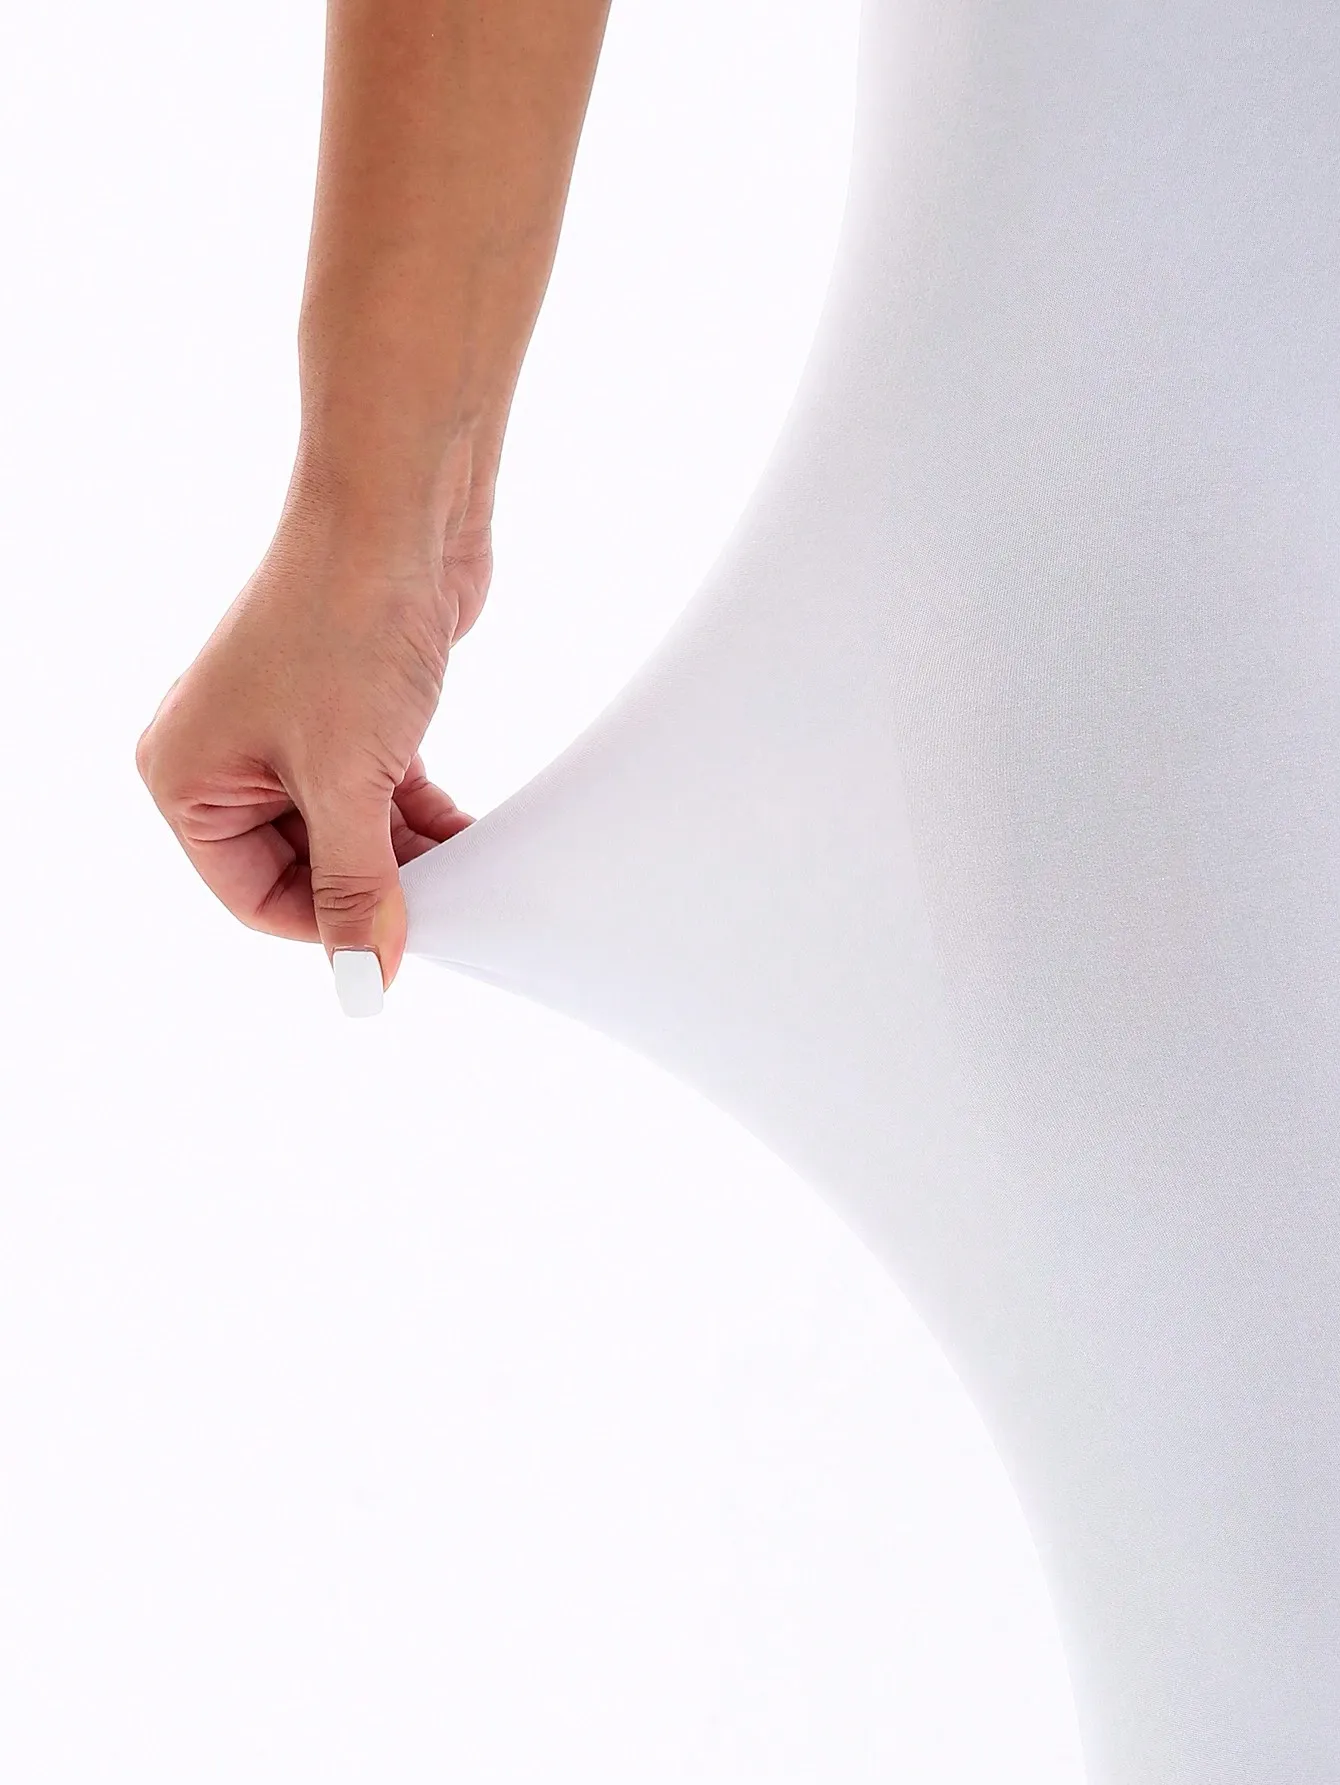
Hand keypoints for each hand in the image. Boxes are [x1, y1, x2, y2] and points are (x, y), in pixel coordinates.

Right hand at [135, 514, 492, 1003]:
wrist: (398, 509)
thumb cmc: (344, 627)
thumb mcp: (347, 783)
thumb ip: (357, 890)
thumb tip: (362, 983)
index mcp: (186, 778)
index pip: (256, 899)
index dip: (332, 928)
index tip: (401, 941)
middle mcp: (224, 755)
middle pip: (304, 868)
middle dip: (375, 889)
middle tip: (447, 907)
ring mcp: (286, 730)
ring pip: (347, 832)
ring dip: (407, 856)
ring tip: (468, 872)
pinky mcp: (345, 710)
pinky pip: (376, 793)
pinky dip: (419, 816)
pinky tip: (469, 833)